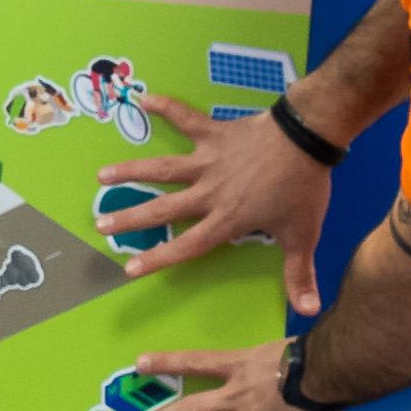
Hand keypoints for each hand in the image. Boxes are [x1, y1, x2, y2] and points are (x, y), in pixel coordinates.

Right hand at [102, 93, 332, 308]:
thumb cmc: (304, 188)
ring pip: (163, 169)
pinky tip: (143, 99)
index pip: (187, 246)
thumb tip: (309, 311)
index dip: (158, 258)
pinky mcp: (214, 133)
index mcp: (227, 219)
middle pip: (163, 209)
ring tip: (102, 176)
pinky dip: (165, 107)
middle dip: (130, 218)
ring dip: (132, 171)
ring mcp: (208, 162)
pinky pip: (186, 118)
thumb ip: (299, 273)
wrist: (308, 138)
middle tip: (101, 225)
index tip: (129, 270)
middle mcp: (209, 193)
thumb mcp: (303, 234)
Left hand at [131, 339, 332, 410]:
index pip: (195, 361)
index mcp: (238, 366)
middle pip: (192, 409)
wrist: (330, 371)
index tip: (140, 364)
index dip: (167, 362)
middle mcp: (237, 396)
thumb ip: (265, 360)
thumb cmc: (311, 352)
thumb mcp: (277, 348)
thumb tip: (270, 363)